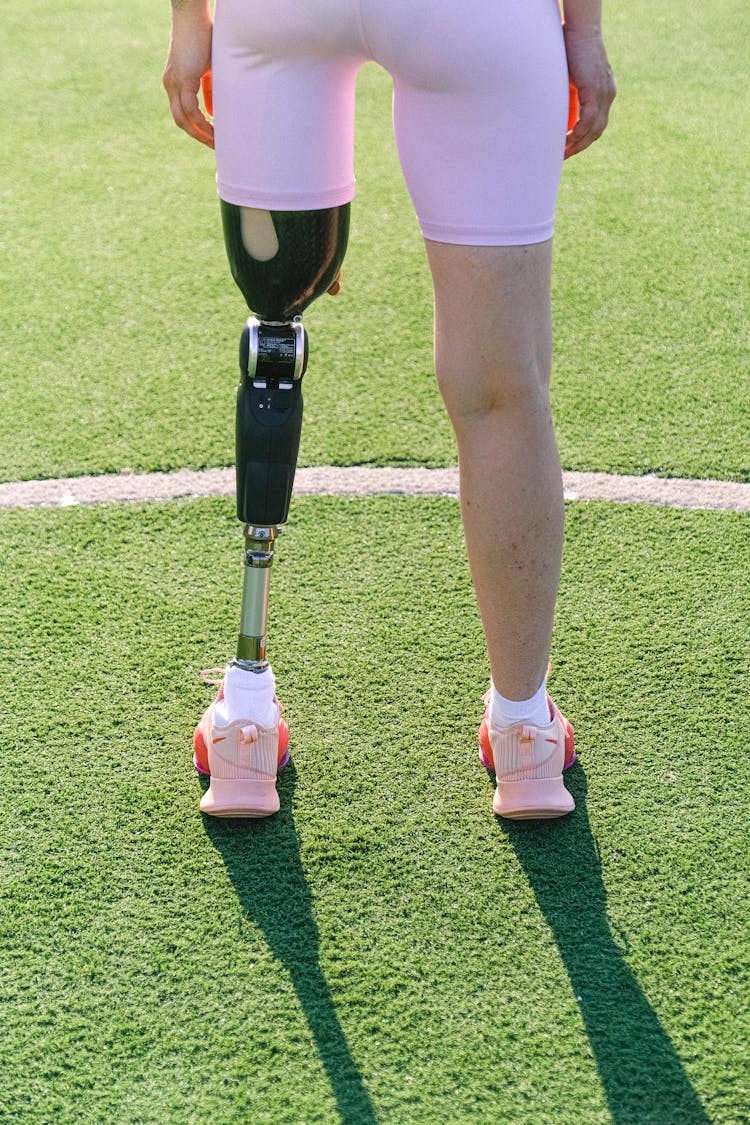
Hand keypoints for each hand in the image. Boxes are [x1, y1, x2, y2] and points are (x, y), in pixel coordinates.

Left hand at [162, 6, 213, 148]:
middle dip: (198, 136)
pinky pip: (190, 110)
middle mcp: (170, 85)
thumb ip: (208, 91)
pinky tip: (214, 129)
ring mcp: (174, 82)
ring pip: (183, 119)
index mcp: (174, 82)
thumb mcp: (208, 69)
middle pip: (180, 121)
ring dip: (200, 134)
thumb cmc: (205, 37)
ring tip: (216, 143)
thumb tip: (211, 112)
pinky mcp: (182, 79)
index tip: (211, 139)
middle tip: (215, 147)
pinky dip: (202, 122)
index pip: (182, 114)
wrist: (193, 15)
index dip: (195, 129)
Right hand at [563, 25, 615, 158]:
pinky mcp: (595, 91)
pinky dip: (577, 134)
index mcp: (605, 91)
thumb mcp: (571, 77)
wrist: (580, 29)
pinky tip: (566, 142)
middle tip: (564, 157)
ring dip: (578, 144)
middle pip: (597, 131)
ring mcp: (604, 93)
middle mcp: (608, 94)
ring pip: (594, 129)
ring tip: (562, 153)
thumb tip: (560, 113)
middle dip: (580, 147)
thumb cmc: (571, 48)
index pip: (597, 123)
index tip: (569, 149)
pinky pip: (587, 121)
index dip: (584, 139)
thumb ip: (571, 95)